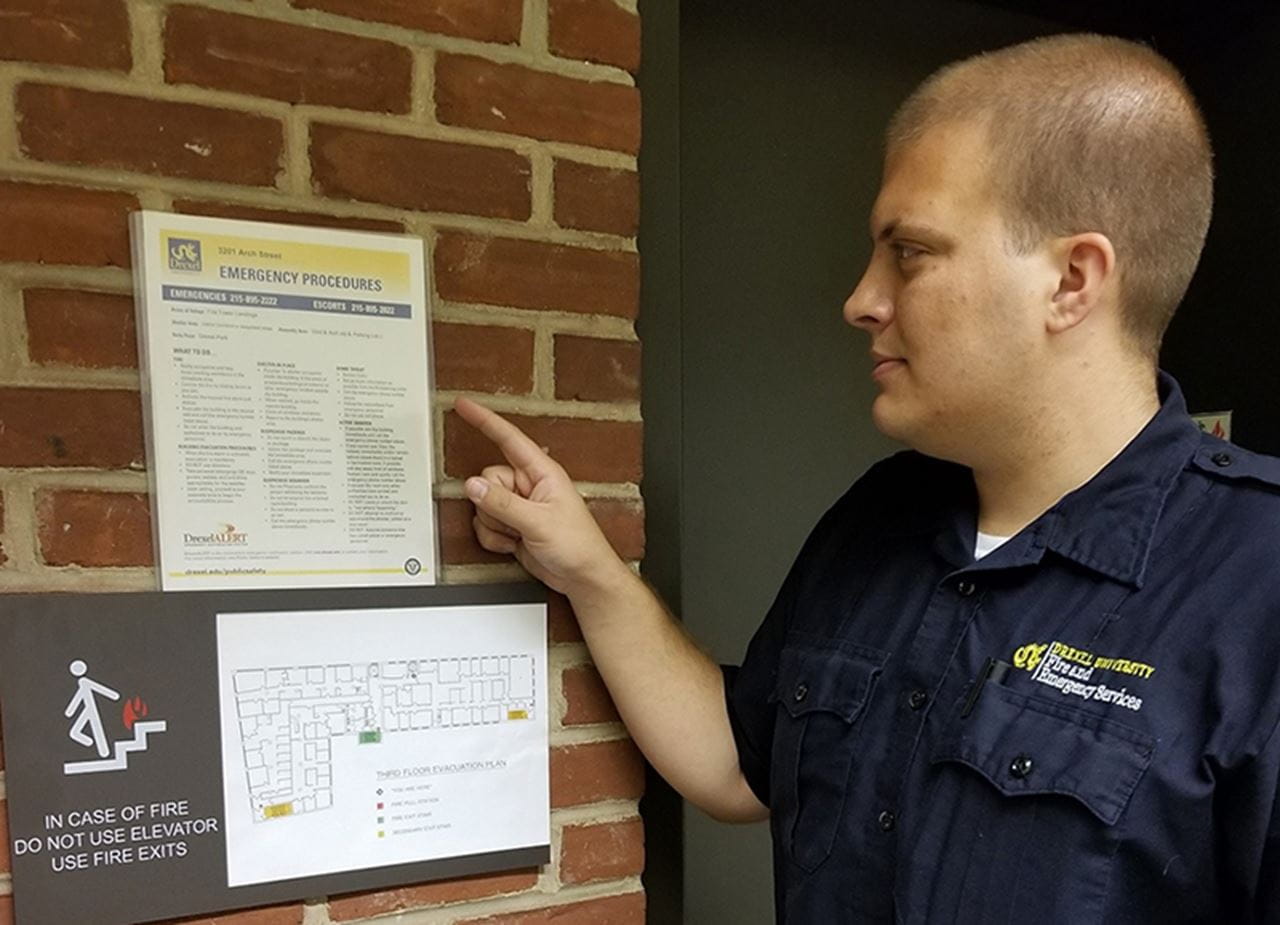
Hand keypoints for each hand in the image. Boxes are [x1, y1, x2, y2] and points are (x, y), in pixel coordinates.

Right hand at [453, 397, 629, 596]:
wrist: (582, 577)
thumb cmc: (578, 545)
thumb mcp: (539, 522)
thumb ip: (502, 503)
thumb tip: (473, 486)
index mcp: (542, 472)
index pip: (508, 439)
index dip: (485, 420)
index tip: (463, 405)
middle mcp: (529, 485)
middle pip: (488, 480)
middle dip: (494, 505)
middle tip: (517, 521)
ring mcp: (519, 506)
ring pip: (483, 504)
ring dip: (495, 525)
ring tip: (520, 534)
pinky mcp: (512, 525)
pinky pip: (485, 525)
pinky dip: (494, 538)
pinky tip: (514, 544)